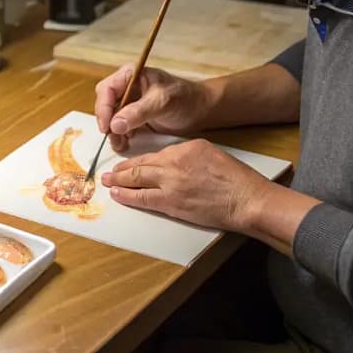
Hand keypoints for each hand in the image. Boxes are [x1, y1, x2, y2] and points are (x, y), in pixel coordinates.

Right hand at [94, 65, 211, 151]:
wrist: (200, 110)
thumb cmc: (184, 98)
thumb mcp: (162, 102)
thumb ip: (138, 112)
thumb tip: (115, 125)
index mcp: (131, 75)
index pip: (107, 89)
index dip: (103, 108)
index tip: (107, 127)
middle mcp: (127, 87)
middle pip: (106, 104)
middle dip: (107, 122)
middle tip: (113, 138)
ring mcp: (130, 103)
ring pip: (111, 118)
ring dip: (113, 132)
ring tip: (120, 145)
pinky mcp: (134, 117)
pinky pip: (120, 127)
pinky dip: (120, 136)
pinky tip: (126, 144)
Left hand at [100, 138, 269, 231]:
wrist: (245, 200)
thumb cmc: (234, 178)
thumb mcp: (208, 153)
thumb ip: (186, 154)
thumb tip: (170, 162)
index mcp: (185, 148)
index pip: (153, 154)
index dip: (137, 160)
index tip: (127, 163)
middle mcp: (174, 164)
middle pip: (141, 165)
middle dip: (121, 170)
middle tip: (109, 172)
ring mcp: (171, 184)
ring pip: (137, 181)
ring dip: (119, 182)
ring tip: (108, 182)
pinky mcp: (172, 203)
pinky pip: (144, 199)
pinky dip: (129, 197)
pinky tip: (119, 195)